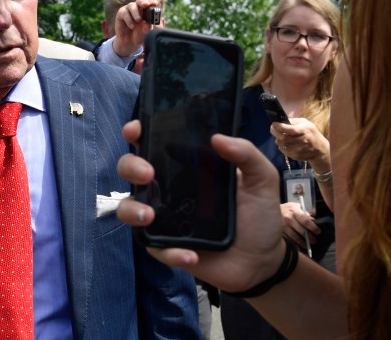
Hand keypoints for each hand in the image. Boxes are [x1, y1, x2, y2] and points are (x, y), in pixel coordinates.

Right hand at [112, 0, 159, 56]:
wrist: (128, 43)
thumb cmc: (139, 36)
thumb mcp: (145, 33)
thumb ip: (148, 28)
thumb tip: (149, 23)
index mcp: (146, 11)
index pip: (149, 3)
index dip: (152, 1)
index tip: (155, 3)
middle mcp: (137, 9)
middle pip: (140, 1)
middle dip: (143, 2)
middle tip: (146, 5)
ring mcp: (128, 10)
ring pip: (131, 5)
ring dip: (136, 12)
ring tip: (138, 20)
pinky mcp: (121, 14)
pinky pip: (124, 12)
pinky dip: (128, 19)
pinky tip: (132, 26)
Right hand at [116, 120, 286, 292]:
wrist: (262, 260)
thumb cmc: (258, 215)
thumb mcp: (262, 179)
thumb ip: (247, 154)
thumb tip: (217, 138)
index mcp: (187, 166)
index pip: (154, 143)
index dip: (137, 133)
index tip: (135, 130)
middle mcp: (169, 188)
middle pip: (131, 170)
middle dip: (131, 167)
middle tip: (148, 174)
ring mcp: (164, 217)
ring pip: (128, 208)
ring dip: (131, 210)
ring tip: (149, 216)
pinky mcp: (166, 246)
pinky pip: (154, 247)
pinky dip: (169, 251)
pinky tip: (191, 255)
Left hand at [270, 118, 329, 167]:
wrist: (319, 149)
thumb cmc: (310, 133)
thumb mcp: (305, 123)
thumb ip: (293, 121)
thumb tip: (280, 121)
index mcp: (305, 130)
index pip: (290, 129)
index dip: (280, 127)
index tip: (274, 124)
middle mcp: (303, 140)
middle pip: (283, 138)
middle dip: (276, 133)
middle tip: (274, 129)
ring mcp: (299, 149)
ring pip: (281, 145)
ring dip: (279, 140)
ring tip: (283, 137)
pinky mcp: (296, 156)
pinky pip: (283, 150)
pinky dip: (282, 146)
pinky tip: (287, 143)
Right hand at [280, 202, 319, 247]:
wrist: (269, 209)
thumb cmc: (285, 208)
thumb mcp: (294, 206)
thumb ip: (304, 212)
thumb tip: (312, 220)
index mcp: (294, 211)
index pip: (306, 221)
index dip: (313, 228)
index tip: (318, 231)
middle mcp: (288, 218)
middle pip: (302, 231)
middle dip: (310, 237)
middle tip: (314, 240)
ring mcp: (282, 226)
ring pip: (295, 237)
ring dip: (302, 242)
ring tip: (307, 245)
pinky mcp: (278, 231)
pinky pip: (288, 239)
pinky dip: (294, 243)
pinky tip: (297, 245)